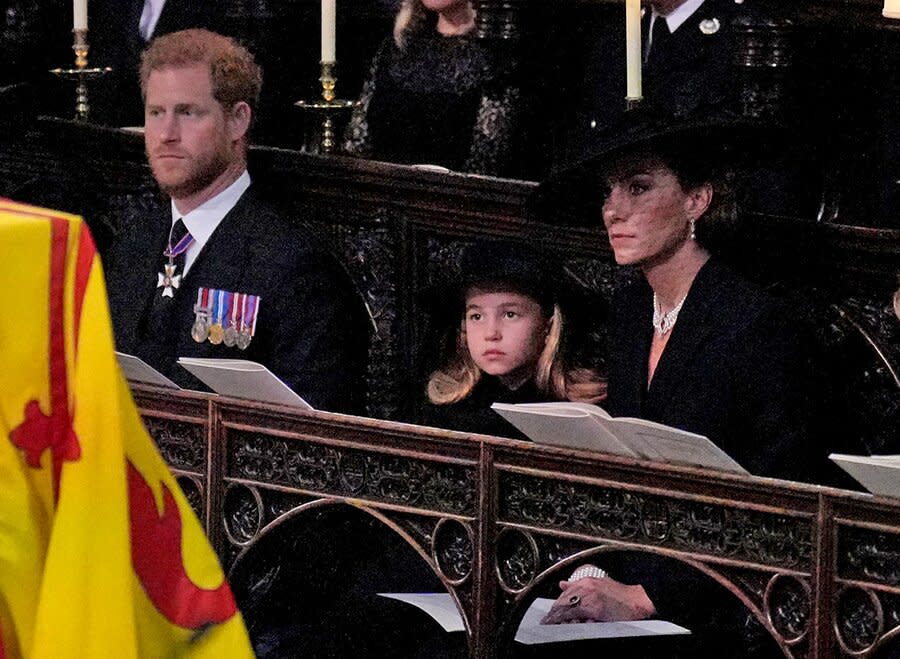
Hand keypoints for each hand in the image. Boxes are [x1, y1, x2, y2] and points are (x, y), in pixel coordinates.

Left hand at [540, 577, 655, 623]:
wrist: (637, 600)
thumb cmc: (622, 595)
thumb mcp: (599, 584)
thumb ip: (579, 585)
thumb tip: (562, 584)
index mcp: (586, 581)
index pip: (564, 594)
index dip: (555, 606)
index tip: (548, 615)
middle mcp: (585, 587)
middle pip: (563, 601)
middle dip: (553, 613)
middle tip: (545, 623)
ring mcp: (590, 597)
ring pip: (567, 608)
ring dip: (557, 619)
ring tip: (550, 626)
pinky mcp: (595, 608)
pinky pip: (577, 615)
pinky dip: (568, 621)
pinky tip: (564, 627)